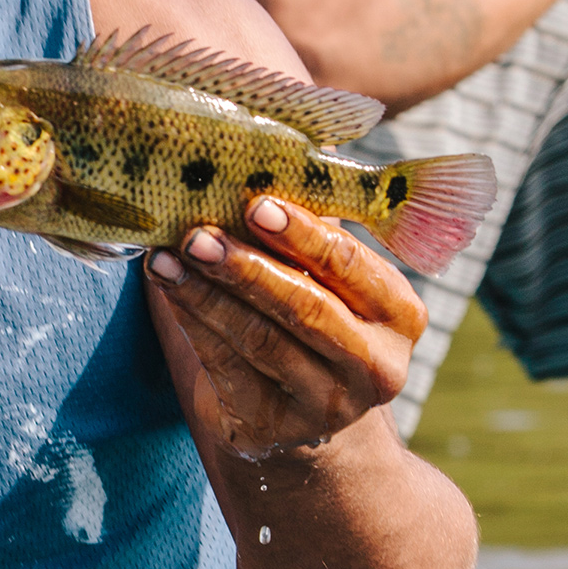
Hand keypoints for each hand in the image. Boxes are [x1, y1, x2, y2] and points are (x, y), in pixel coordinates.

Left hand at [144, 197, 425, 461]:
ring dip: (207, 294)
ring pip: (261, 340)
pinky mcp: (274, 429)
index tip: (255, 203)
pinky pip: (227, 369)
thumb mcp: (329, 279)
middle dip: (246, 267)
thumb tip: (287, 139)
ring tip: (168, 257)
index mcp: (399, 315)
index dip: (301, 234)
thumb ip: (315, 224)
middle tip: (198, 234)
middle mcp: (376, 367)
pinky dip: (193, 324)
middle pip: (305, 308)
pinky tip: (168, 290)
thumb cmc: (312, 323)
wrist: (299, 423)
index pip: (350, 266)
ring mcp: (327, 406)